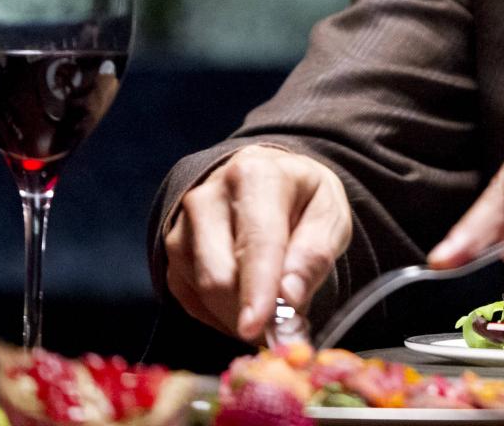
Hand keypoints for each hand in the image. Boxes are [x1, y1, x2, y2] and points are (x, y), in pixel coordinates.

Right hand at [163, 144, 351, 340]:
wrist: (266, 180)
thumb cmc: (302, 198)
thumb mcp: (331, 214)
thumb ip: (315, 254)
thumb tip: (289, 296)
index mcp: (256, 176)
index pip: (256, 242)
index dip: (257, 289)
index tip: (256, 327)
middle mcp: (209, 197)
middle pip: (220, 276)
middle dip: (253, 312)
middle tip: (286, 323)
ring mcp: (183, 225)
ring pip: (204, 293)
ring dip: (240, 315)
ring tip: (272, 303)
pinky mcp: (172, 252)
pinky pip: (192, 301)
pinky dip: (222, 315)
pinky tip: (246, 300)